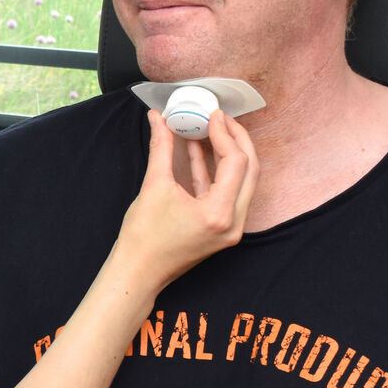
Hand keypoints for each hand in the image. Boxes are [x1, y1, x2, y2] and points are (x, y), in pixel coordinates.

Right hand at [115, 108, 258, 289]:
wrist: (138, 272)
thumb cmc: (143, 237)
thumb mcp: (154, 187)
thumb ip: (162, 148)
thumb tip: (159, 119)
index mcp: (220, 214)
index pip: (236, 162)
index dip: (224, 134)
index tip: (212, 115)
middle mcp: (233, 223)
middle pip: (249, 170)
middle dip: (236, 140)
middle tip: (220, 118)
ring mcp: (230, 228)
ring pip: (241, 181)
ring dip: (227, 154)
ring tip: (210, 129)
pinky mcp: (221, 228)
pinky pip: (226, 193)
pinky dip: (215, 171)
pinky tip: (199, 151)